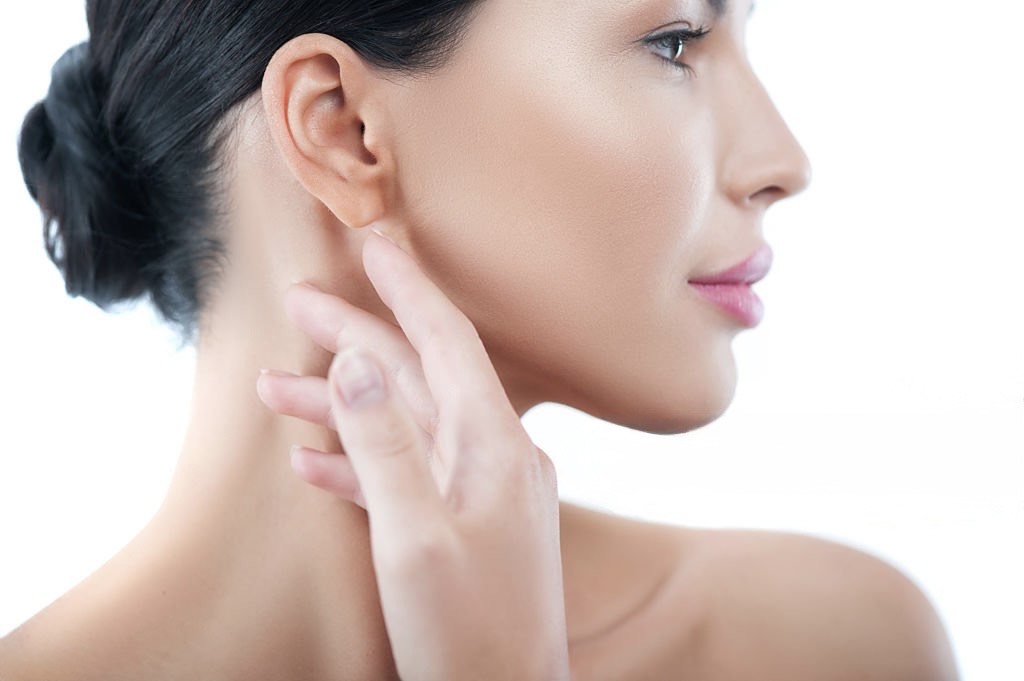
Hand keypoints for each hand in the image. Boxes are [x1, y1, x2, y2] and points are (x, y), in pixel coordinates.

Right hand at [256, 230, 570, 680]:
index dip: (410, 288)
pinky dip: (360, 460)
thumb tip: (363, 363)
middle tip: (299, 306)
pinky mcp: (463, 526)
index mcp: (493, 446)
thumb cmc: (467, 634)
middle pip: (418, 377)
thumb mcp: (414, 538)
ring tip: (275, 386)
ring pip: (405, 426)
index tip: (379, 243)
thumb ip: (386, 446)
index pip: (449, 342)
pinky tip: (311, 460)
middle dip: (359, 338)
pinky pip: (407, 474)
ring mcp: (480, 492)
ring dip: (344, 404)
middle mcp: (493, 457)